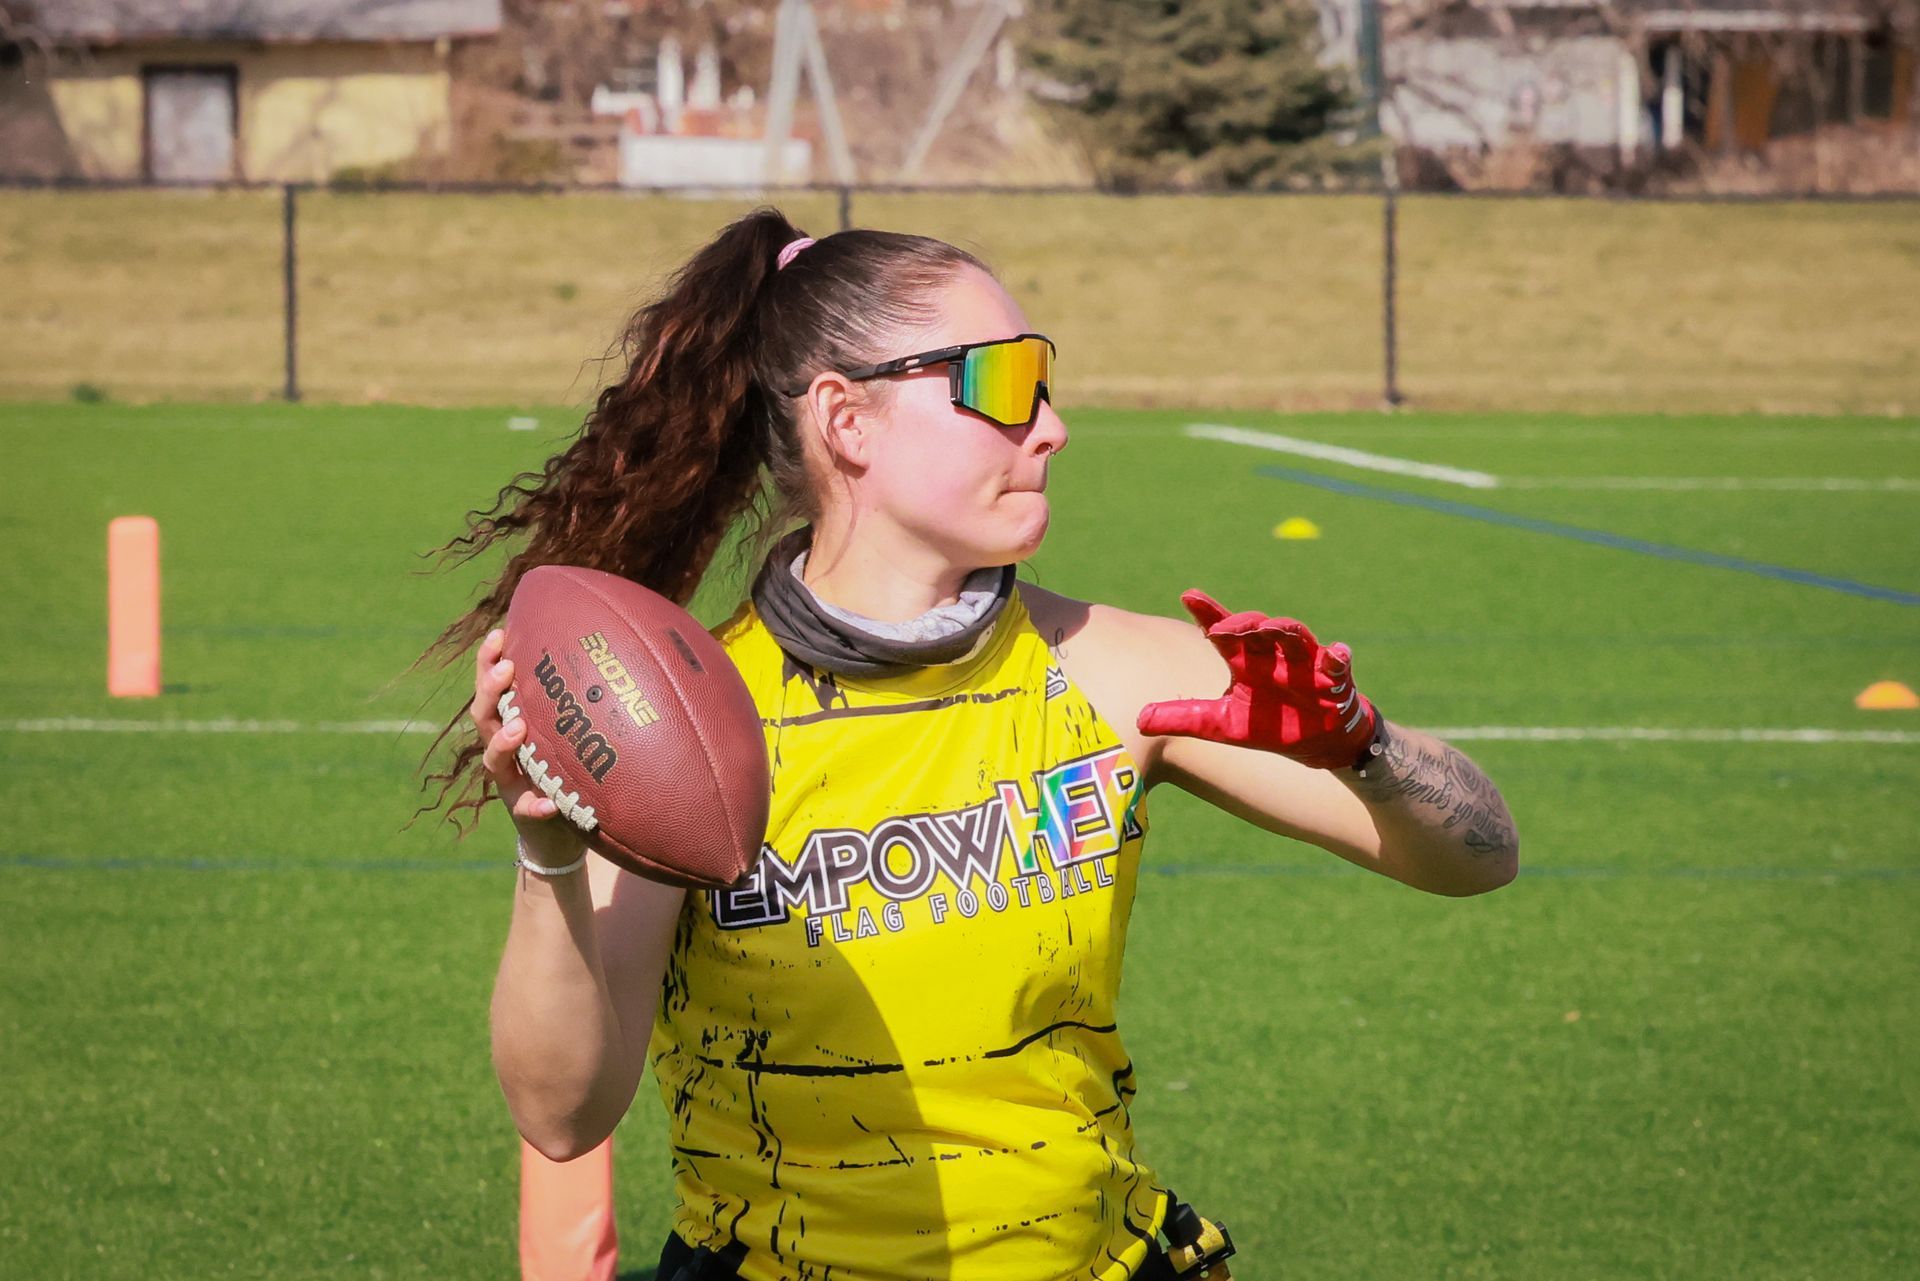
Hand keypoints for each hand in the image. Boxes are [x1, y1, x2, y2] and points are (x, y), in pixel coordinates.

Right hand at [471, 628, 587, 867]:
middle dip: (491, 691)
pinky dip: (536, 806)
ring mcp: (510, 782)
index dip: (489, 661)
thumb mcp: (566, 732)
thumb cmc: (566, 769)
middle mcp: (502, 751)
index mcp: (510, 724)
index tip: (499, 633)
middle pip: (483, 716)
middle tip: (507, 669)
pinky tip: (548, 804)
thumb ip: (573, 702)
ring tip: (518, 727)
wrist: (560, 830)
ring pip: (493, 760)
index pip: (493, 689)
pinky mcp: (523, 813)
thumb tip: (609, 650)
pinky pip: (526, 810)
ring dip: (504, 743)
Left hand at [1137, 590, 1378, 770]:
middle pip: (1257, 628)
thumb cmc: (1270, 725)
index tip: (1188, 595)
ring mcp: (1304, 663)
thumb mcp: (1222, 726)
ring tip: (1270, 628)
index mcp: (1246, 662)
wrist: (1315, 743)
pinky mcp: (1333, 678)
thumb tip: (1137, 719)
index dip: (1207, 612)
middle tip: (1222, 629)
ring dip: (1283, 629)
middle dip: (1242, 624)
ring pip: (1294, 636)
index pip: (1223, 631)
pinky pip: (1338, 662)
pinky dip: (1338, 657)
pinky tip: (1337, 653)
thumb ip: (1183, 718)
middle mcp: (1273, 655)